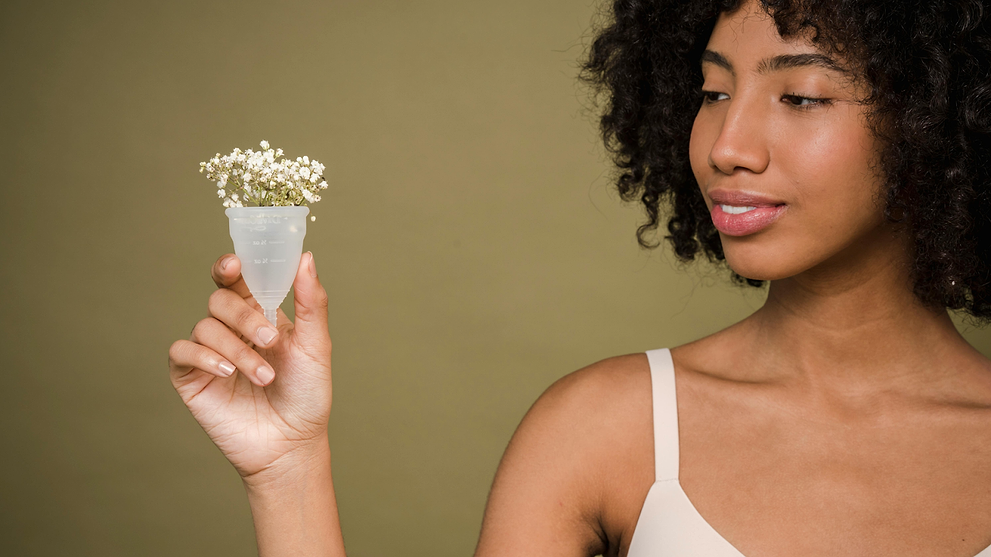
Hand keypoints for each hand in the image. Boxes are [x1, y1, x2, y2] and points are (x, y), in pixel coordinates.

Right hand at [168, 252, 331, 481]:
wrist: (292, 444)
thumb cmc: (306, 395)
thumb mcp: (316, 346)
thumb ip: (312, 302)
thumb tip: (306, 257)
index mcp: (260, 315)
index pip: (237, 280)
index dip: (230, 266)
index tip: (235, 264)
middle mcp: (231, 330)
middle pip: (219, 300)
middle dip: (244, 316)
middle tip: (270, 340)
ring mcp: (209, 353)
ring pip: (205, 327)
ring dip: (237, 349)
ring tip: (264, 377)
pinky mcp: (191, 378)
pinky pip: (183, 352)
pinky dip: (204, 357)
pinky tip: (227, 374)